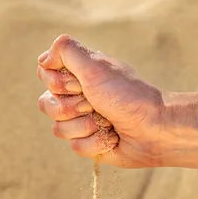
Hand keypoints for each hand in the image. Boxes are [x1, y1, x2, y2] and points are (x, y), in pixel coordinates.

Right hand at [37, 34, 165, 167]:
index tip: (80, 83)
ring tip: (107, 122)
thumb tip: (43, 59)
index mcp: (79, 73)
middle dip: (72, 107)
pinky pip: (75, 147)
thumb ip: (66, 51)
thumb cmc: (127, 95)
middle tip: (96, 104)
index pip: (45, 73)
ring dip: (85, 126)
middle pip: (46, 104)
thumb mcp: (95, 65)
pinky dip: (96, 142)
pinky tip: (112, 138)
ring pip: (58, 128)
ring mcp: (82, 120)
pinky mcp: (89, 143)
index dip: (58, 82)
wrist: (154, 129)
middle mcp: (78, 95)